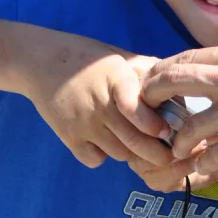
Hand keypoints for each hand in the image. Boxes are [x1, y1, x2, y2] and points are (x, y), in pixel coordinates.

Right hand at [22, 33, 174, 170]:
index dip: (152, 124)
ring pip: (118, 152)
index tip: (166, 132)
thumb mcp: (118, 57)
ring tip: (143, 147)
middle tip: (170, 156)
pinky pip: (95, 159)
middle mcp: (99, 104)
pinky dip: (105, 157)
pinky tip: (109, 144)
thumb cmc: (88, 59)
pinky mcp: (68, 137)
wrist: (42, 62)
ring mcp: (82, 123)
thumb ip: (145, 70)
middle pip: (132, 139)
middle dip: (156, 154)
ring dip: (134, 153)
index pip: (134, 108)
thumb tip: (175, 84)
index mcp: (115, 79)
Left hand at [136, 41, 217, 191]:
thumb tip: (195, 86)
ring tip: (183, 151)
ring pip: (186, 128)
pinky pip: (207, 156)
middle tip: (148, 116)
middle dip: (151, 99)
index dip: (160, 75)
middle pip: (172, 81)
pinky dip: (201, 165)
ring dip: (179, 144)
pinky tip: (204, 168)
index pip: (184, 59)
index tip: (151, 89)